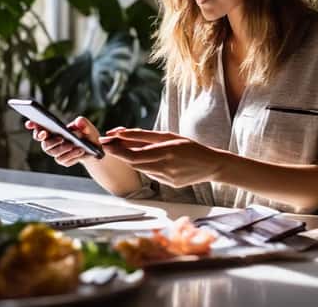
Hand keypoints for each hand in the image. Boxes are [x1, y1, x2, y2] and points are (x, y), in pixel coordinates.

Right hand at [24, 117, 100, 166]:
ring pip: (53, 153)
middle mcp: (52, 141)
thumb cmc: (88, 135)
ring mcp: (56, 152)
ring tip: (76, 146)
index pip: (39, 128)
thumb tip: (78, 121)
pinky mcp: (63, 160)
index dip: (33, 126)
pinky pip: (63, 160)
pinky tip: (80, 151)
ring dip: (64, 149)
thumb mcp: (88, 127)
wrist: (95, 149)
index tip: (30, 124)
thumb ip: (84, 123)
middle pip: (45, 144)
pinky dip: (72, 155)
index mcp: (53, 129)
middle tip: (61, 138)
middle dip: (52, 141)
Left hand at [98, 128, 226, 187]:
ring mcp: (166, 178)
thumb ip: (144, 136)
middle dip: (118, 152)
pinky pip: (149, 173)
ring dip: (128, 158)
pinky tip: (142, 158)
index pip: (134, 154)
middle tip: (107, 143)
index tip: (105, 142)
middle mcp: (165, 167)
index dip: (117, 149)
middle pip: (133, 162)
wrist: (211, 165)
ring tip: (120, 147)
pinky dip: (142, 164)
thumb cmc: (190, 147)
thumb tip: (122, 134)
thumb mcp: (169, 136)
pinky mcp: (168, 184)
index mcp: (166, 152)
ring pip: (140, 168)